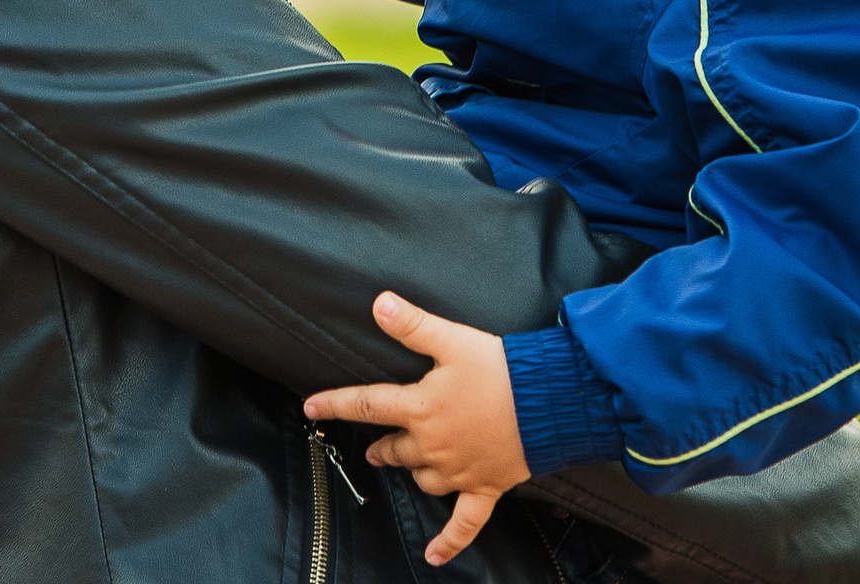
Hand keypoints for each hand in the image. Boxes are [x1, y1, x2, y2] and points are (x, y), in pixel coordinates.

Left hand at [303, 291, 529, 565]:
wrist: (549, 404)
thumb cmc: (501, 370)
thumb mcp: (453, 340)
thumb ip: (413, 325)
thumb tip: (378, 303)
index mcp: (420, 408)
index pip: (367, 405)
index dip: (335, 404)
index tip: (310, 408)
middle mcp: (432, 444)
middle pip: (394, 449)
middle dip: (383, 446)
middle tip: (375, 446)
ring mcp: (458, 470)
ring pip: (422, 479)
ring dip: (413, 472)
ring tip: (410, 466)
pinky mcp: (484, 487)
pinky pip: (464, 523)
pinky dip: (449, 541)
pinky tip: (435, 556)